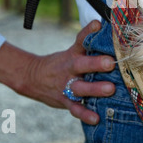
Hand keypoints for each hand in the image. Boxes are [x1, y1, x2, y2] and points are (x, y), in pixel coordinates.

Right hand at [0, 20, 115, 124]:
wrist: (33, 77)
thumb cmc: (61, 63)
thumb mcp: (72, 51)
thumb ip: (89, 44)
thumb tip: (107, 27)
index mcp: (72, 55)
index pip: (80, 40)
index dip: (88, 31)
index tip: (97, 24)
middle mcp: (70, 69)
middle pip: (82, 64)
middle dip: (96, 63)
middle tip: (110, 62)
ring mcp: (66, 85)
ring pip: (80, 88)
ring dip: (94, 89)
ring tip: (110, 89)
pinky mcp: (65, 100)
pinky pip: (75, 108)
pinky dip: (85, 114)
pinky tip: (96, 118)